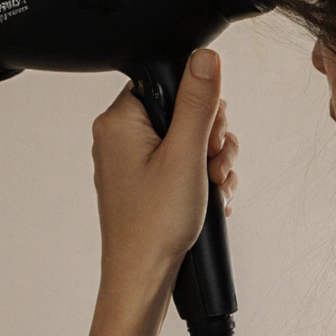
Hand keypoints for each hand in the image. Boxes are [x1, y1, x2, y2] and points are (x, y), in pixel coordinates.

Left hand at [91, 49, 239, 289]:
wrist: (143, 278)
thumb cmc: (154, 224)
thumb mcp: (186, 155)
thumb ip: (197, 103)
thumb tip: (205, 58)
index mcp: (120, 121)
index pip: (170, 84)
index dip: (201, 106)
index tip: (210, 136)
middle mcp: (121, 138)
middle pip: (185, 112)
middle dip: (212, 140)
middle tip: (213, 166)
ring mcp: (133, 162)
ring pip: (191, 141)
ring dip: (214, 163)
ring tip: (215, 188)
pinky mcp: (146, 183)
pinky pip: (184, 165)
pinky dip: (204, 180)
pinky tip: (212, 200)